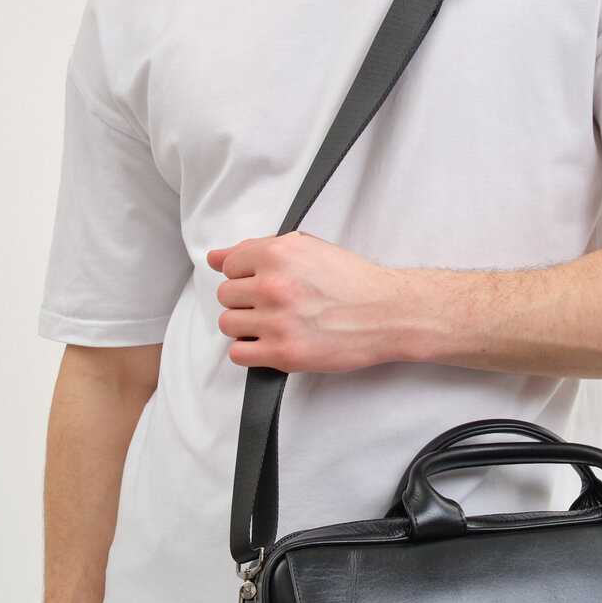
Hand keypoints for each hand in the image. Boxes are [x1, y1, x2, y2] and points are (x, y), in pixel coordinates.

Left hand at [207, 230, 408, 372]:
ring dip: (245, 325)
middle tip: (274, 305)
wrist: (386, 313)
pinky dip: (249, 350)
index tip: (266, 283)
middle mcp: (273, 286)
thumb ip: (257, 249)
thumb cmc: (351, 280)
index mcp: (277, 254)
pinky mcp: (283, 354)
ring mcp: (277, 322)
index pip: (229, 265)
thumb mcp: (306, 248)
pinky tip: (270, 343)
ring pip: (228, 324)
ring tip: (272, 324)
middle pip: (225, 296)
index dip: (247, 274)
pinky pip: (238, 353)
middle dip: (246, 300)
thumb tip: (215, 257)